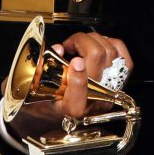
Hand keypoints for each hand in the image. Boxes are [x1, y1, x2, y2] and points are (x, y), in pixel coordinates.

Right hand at [5, 31, 132, 143]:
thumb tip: (58, 50)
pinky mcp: (118, 81)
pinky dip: (110, 42)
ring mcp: (109, 90)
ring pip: (110, 52)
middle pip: (98, 61)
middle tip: (69, 44)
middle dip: (81, 41)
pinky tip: (97, 43)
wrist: (60, 114)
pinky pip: (122, 54)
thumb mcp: (31, 91)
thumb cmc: (45, 101)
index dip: (79, 77)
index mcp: (72, 109)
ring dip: (93, 39)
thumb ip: (39, 72)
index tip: (73, 62)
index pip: (80, 96)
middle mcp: (94, 100)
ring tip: (79, 43)